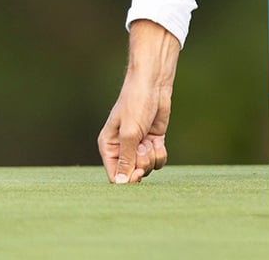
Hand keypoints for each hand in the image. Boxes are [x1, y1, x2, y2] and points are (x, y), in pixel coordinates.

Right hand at [97, 19, 179, 183]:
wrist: (154, 85)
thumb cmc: (136, 104)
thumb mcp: (129, 133)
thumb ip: (126, 159)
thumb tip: (121, 183)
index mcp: (108, 147)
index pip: (115, 175)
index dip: (127, 179)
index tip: (138, 174)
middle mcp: (122, 149)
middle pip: (132, 174)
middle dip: (141, 164)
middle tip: (144, 147)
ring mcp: (138, 147)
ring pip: (147, 168)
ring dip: (151, 156)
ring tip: (148, 139)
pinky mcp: (152, 143)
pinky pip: (158, 160)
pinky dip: (160, 152)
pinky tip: (157, 139)